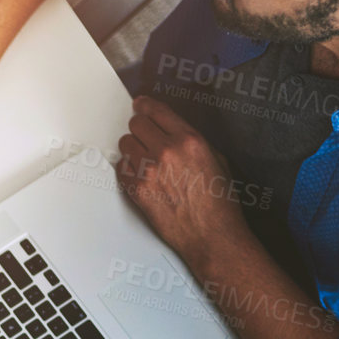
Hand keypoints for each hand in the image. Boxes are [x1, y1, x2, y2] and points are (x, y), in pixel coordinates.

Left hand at [114, 96, 247, 266]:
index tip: (140, 104)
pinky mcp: (136, 189)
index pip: (157, 110)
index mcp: (190, 141)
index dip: (145, 105)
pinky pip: (120, 167)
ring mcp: (148, 171)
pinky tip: (142, 177)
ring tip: (147, 161)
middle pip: (136, 124)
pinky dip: (128, 170)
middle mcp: (167, 152)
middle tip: (145, 136)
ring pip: (125, 143)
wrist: (211, 235)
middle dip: (140, 128)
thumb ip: (192, 141)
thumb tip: (172, 131)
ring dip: (133, 149)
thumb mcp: (217, 160)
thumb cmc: (218, 204)